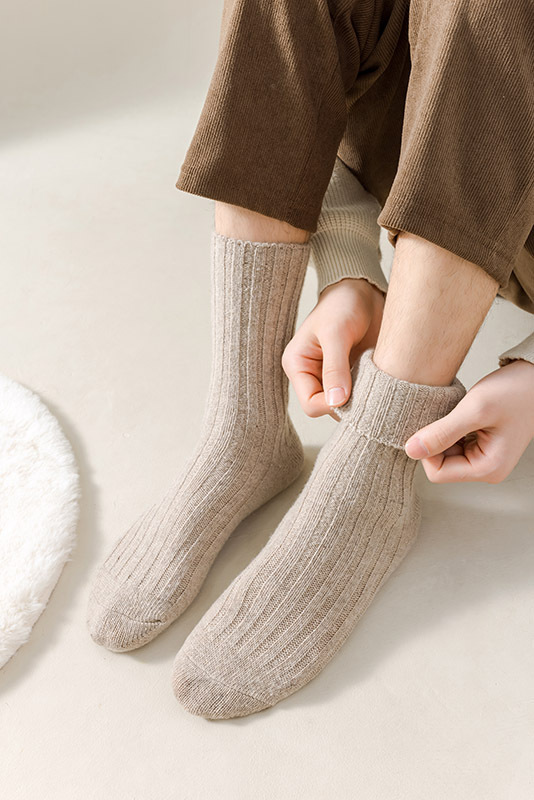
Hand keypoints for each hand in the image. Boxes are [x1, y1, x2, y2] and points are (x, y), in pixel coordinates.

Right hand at [282, 278, 384, 417]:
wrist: (364, 290)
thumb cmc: (342, 304)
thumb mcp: (336, 333)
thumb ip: (335, 368)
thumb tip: (335, 402)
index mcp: (298, 366)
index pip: (310, 404)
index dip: (332, 406)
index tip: (354, 396)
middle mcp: (313, 376)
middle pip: (328, 409)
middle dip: (349, 406)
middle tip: (371, 391)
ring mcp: (334, 378)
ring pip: (347, 406)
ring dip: (363, 400)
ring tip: (377, 382)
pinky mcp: (353, 376)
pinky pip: (362, 396)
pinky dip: (373, 393)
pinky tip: (382, 382)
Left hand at [404, 359, 533, 482]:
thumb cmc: (515, 391)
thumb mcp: (474, 410)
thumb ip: (442, 433)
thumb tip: (411, 451)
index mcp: (488, 469)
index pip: (437, 473)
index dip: (429, 450)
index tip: (435, 424)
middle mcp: (486, 468)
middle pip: (440, 464)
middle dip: (437, 440)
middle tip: (448, 415)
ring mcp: (484, 457)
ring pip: (444, 452)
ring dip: (443, 432)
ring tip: (458, 412)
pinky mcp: (481, 444)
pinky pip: (453, 442)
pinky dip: (450, 427)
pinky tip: (461, 413)